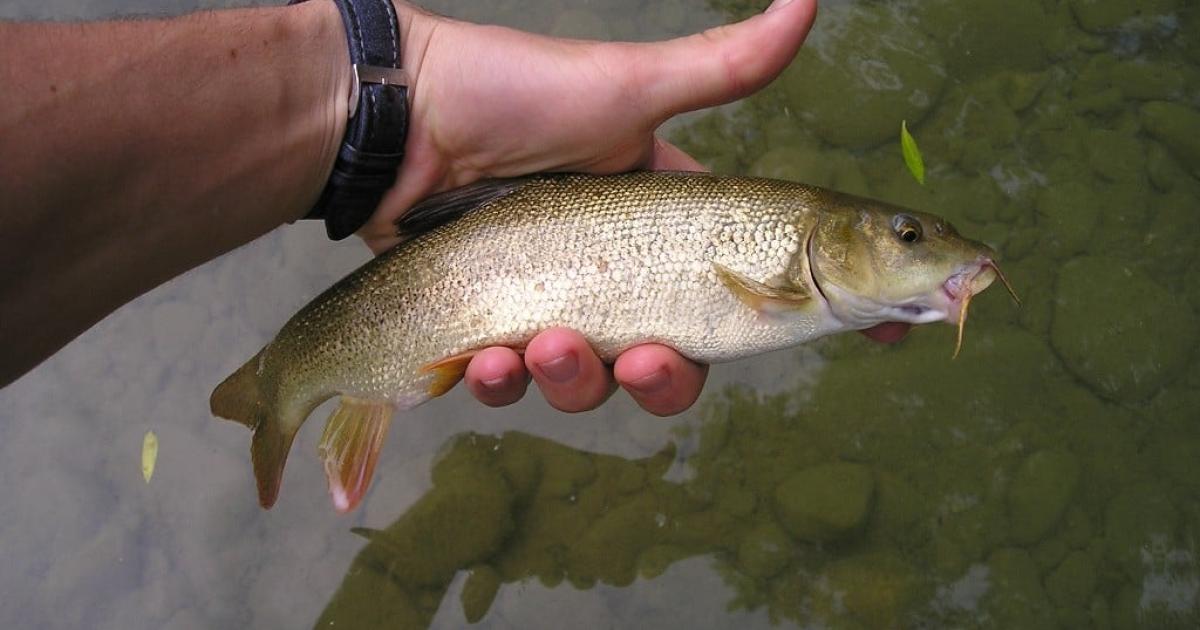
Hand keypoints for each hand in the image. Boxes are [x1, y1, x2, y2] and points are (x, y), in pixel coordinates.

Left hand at [368, 0, 816, 414]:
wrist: (397, 120)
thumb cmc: (514, 92)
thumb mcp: (629, 86)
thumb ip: (725, 66)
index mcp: (665, 225)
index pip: (757, 280)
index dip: (813, 311)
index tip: (881, 337)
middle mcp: (618, 273)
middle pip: (675, 362)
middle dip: (666, 377)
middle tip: (646, 357)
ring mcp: (552, 305)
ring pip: (592, 384)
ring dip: (577, 380)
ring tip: (544, 343)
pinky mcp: (488, 328)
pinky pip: (512, 383)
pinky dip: (503, 381)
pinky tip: (484, 359)